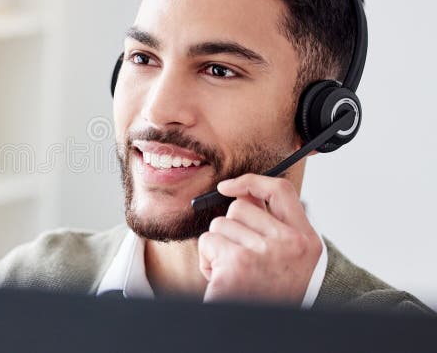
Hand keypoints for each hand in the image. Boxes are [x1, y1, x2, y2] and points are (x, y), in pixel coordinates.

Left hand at [197, 174, 321, 304]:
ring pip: (219, 225)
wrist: (267, 333)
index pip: (281, 191)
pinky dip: (207, 262)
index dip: (252, 181)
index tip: (229, 186)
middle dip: (230, 229)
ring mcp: (263, 252)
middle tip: (240, 258)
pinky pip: (208, 243)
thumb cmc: (271, 294)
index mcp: (306, 240)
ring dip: (217, 248)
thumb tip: (242, 192)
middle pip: (239, 207)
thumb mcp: (286, 259)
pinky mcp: (237, 264)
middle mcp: (289, 243)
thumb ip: (272, 226)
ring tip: (232, 272)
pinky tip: (222, 280)